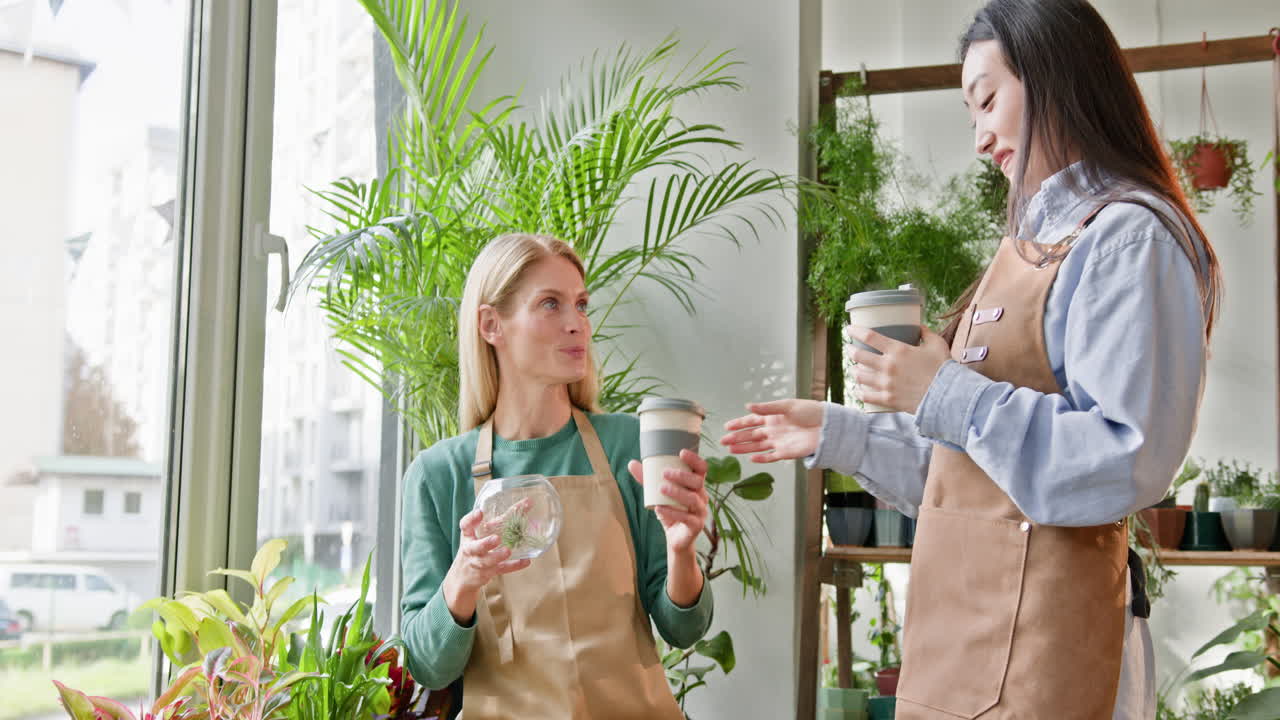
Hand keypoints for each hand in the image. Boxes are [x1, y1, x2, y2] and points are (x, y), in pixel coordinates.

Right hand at [442, 507, 531, 623]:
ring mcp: (479, 563)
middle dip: (486, 543)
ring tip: (508, 551)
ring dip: (498, 556)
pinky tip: (525, 561)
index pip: (465, 526)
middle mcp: (471, 550)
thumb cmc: (475, 549)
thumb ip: (495, 523)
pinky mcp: (488, 573)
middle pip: (476, 547)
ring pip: (487, 561)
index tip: (480, 512)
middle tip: (496, 538)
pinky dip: (514, 566)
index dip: (471, 519)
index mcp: (468, 536)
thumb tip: (526, 504)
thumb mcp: (477, 535)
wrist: (462, 577)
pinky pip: (502, 569)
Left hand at [627, 450, 708, 553]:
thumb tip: (632, 463)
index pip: (701, 469)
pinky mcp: (696, 526)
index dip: (694, 459)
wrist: (675, 538)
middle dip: (682, 476)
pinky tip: (659, 508)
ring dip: (677, 492)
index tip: (681, 452)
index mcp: (696, 486)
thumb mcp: (658, 494)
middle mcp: (702, 497)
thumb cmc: (671, 511)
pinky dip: (672, 512)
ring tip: (661, 489)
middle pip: (698, 482)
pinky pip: (687, 518)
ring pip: (693, 499)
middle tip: (665, 473)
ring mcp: (701, 512)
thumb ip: (648, 480)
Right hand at [720, 399, 823, 462]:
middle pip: (751, 435)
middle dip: (737, 437)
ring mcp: (778, 442)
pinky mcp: (786, 452)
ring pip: (757, 446)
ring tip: (730, 449)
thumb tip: (748, 406)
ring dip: (744, 448)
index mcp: (772, 417)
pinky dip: (761, 458)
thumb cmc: (810, 412)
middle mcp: (773, 430)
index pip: (751, 420)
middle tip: (723, 440)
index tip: (726, 426)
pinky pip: (771, 456)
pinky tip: (750, 458)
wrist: (828, 426)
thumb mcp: (788, 405)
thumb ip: (767, 408)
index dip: (739, 423)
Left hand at [845, 325, 950, 413]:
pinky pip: (866, 396)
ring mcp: (886, 384)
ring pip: (859, 376)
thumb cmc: (944, 368)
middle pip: (859, 356)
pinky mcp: (888, 399)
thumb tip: (918, 326)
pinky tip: (857, 389)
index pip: (869, 337)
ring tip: (854, 368)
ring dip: (854, 371)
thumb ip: (926, 333)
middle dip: (850, 350)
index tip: (849, 329)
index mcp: (898, 350)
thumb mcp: (936, 344)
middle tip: (849, 349)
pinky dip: (859, 392)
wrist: (948, 395)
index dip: (855, 331)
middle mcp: (888, 366)